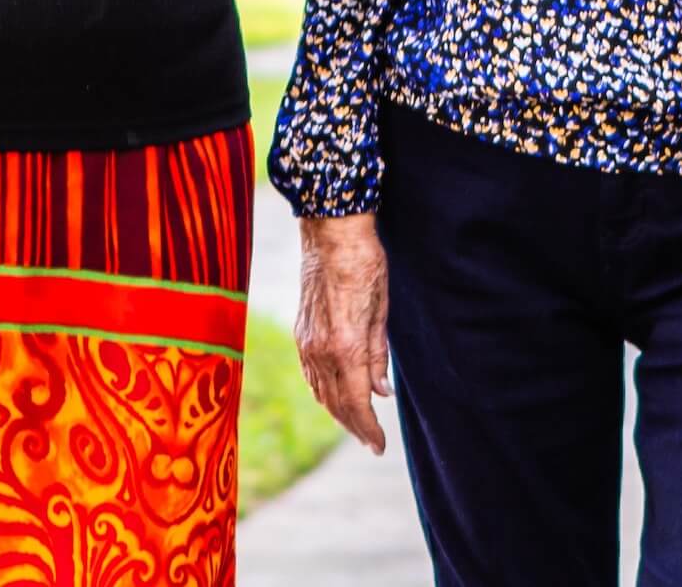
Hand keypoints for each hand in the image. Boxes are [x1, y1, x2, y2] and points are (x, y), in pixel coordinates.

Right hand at [295, 213, 390, 453]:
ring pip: (320, 392)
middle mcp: (321, 350)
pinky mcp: (300, 332)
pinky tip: (334, 395)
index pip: (357, 403)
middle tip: (371, 441)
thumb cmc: (365, 267)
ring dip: (338, 412)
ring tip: (356, 423)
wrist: (332, 235)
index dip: (369, 429)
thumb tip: (381, 392)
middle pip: (336, 404)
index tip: (379, 446)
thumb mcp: (381, 311)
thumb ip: (378, 354)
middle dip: (355, 427)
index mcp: (346, 346)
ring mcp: (306, 342)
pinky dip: (323, 392)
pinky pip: (310, 374)